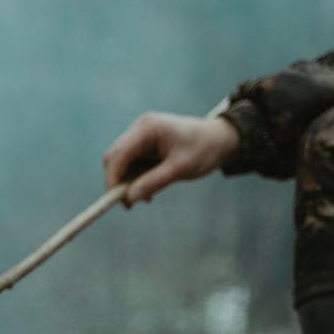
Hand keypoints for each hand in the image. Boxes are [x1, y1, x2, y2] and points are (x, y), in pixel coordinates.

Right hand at [102, 112, 240, 205]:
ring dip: (128, 182)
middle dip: (118, 182)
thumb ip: (153, 182)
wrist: (221, 139)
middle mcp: (140, 128)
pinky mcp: (144, 144)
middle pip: (114, 158)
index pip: (117, 154)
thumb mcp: (180, 168)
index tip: (116, 200)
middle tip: (130, 204)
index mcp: (147, 128)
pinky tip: (149, 189)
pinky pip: (131, 163)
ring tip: (146, 198)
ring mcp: (141, 135)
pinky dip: (136, 178)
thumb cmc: (204, 149)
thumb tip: (129, 199)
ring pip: (121, 163)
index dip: (112, 178)